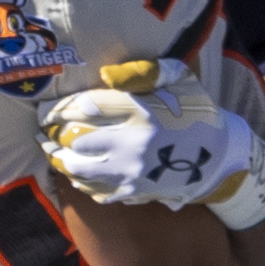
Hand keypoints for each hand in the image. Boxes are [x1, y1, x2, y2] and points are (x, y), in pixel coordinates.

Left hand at [40, 59, 264, 226]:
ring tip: (52, 152)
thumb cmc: (196, 112)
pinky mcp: (134, 193)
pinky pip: (95, 191)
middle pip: (76, 140)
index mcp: (141, 111)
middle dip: (55, 135)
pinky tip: (76, 173)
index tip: (48, 110)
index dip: (60, 109)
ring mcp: (131, 172)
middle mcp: (132, 143)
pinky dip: (81, 182)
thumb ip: (144, 72)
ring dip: (61, 161)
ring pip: (79, 169)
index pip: (86, 108)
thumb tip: (106, 75)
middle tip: (44, 131)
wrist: (220, 158)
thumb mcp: (180, 81)